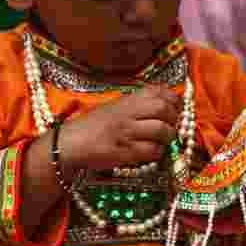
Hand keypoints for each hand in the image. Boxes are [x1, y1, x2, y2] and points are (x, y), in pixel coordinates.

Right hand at [60, 85, 180, 171]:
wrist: (69, 142)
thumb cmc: (95, 125)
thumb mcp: (117, 106)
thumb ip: (139, 103)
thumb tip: (167, 104)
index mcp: (128, 99)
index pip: (160, 92)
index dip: (174, 100)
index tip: (176, 109)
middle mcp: (128, 112)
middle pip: (164, 109)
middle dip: (174, 119)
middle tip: (172, 127)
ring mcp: (127, 131)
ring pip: (162, 130)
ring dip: (168, 138)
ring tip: (163, 141)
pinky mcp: (125, 151)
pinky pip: (152, 151)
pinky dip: (157, 153)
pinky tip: (152, 153)